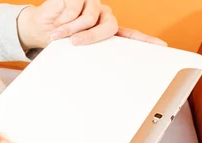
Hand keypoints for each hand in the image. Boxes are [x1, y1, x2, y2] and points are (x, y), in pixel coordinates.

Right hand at [17, 0, 166, 49]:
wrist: (40, 27)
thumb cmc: (59, 40)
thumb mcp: (73, 51)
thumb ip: (87, 56)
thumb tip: (97, 76)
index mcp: (106, 30)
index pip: (130, 35)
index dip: (146, 41)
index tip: (161, 47)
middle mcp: (103, 16)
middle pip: (108, 26)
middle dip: (90, 37)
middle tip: (75, 43)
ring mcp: (92, 4)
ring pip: (88, 19)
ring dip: (69, 30)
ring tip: (56, 36)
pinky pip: (74, 9)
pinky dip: (63, 20)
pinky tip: (55, 24)